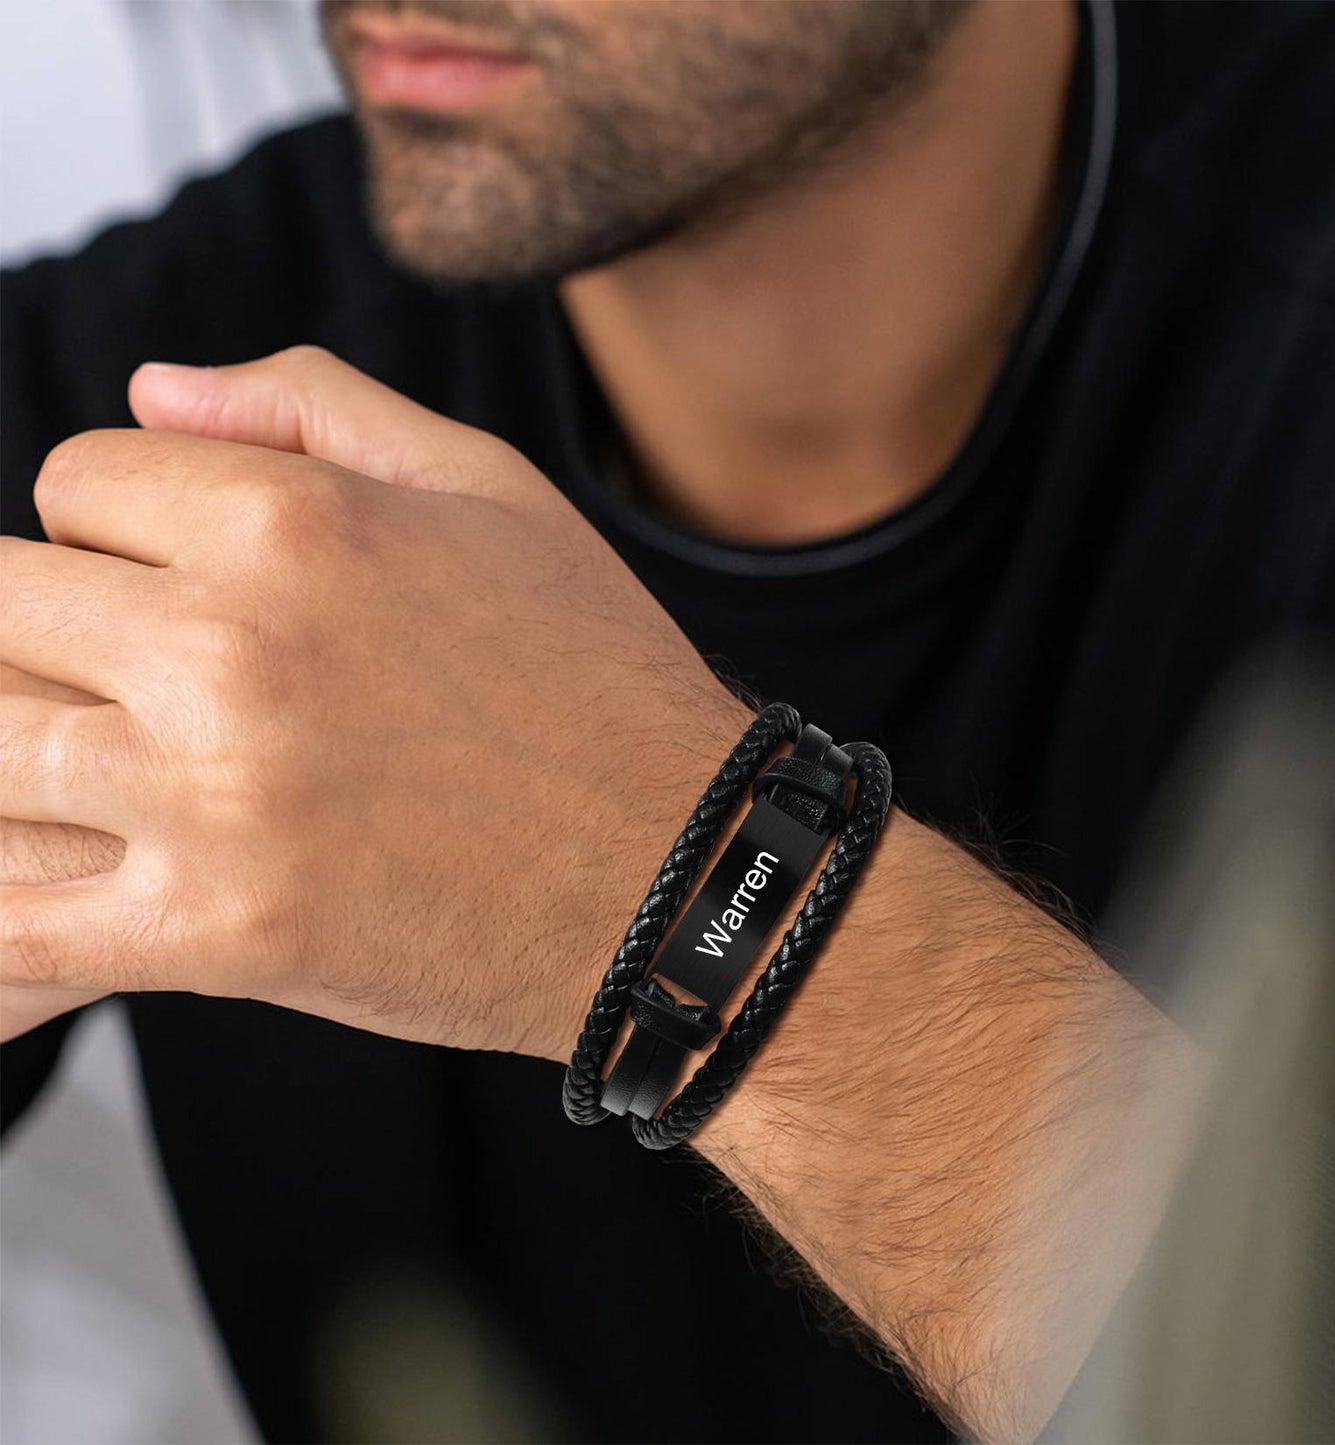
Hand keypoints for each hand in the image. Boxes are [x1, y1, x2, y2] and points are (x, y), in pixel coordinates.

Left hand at [0, 348, 749, 1054]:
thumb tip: (146, 390)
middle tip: (142, 683)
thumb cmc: (597, 683)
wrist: (681, 879)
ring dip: (32, 756)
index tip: (180, 584)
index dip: (120, 530)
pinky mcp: (213, 936)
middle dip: (52, 635)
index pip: (76, 482)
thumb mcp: (495, 492)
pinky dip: (4, 917)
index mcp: (294, 518)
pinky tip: (59, 898)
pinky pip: (9, 921)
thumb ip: (312, 407)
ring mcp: (210, 797)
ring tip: (119, 775)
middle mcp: (230, 643)